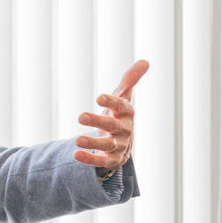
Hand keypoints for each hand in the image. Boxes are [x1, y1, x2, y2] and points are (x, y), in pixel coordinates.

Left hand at [73, 59, 149, 173]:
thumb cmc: (119, 115)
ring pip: (107, 145)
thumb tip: (145, 61)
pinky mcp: (111, 160)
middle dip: (98, 121)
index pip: (121, 106)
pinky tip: (76, 154)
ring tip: (77, 141)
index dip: (111, 102)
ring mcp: (119, 146)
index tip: (99, 97)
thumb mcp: (122, 98)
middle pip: (113, 126)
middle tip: (80, 116)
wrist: (122, 144)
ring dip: (93, 142)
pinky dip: (89, 159)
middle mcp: (125, 130)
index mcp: (126, 113)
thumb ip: (129, 80)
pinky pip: (101, 161)